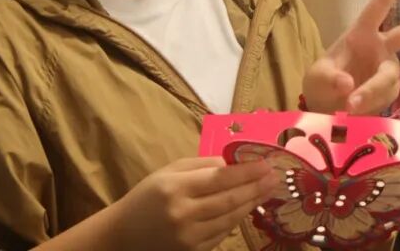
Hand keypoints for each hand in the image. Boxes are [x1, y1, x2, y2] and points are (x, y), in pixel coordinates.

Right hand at [108, 156, 278, 250]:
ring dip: (252, 203)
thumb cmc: (148, 197)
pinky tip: (248, 207)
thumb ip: (201, 165)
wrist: (123, 235)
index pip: (220, 178)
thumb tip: (233, 163)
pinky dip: (236, 219)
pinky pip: (222, 234)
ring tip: (267, 190)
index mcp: (175, 188)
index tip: (266, 164)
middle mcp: (183, 214)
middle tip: (276, 177)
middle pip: (230, 199)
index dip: (247, 172)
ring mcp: (188, 237)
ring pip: (230, 218)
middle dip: (257, 187)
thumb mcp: (169, 172)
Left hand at [302, 0, 399, 114]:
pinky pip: (384, 98)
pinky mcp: (391, 90)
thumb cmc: (321, 84)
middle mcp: (380, 48)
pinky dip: (369, 105)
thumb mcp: (316, 78)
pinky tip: (355, 110)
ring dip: (370, 92)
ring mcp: (388, 69)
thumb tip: (349, 84)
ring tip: (349, 106)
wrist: (326, 109)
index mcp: (360, 34)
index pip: (377, 7)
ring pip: (387, 79)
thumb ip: (329, 79)